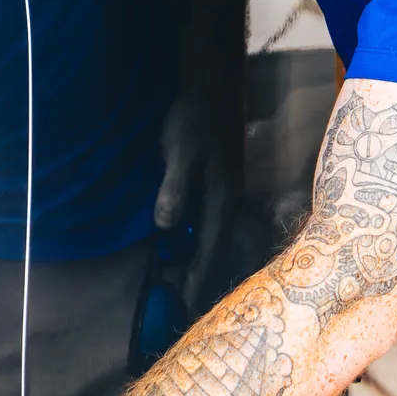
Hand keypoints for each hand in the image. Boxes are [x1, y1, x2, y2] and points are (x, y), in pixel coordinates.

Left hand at [155, 91, 237, 309]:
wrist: (213, 86)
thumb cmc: (195, 119)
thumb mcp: (180, 154)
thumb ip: (174, 189)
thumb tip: (166, 226)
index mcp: (223, 200)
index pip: (210, 252)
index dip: (197, 281)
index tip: (186, 308)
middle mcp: (230, 202)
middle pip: (216, 251)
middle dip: (201, 279)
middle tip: (184, 307)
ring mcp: (227, 193)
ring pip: (214, 238)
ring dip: (201, 261)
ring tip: (185, 285)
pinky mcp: (221, 183)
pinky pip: (211, 223)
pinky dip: (200, 240)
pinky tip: (186, 245)